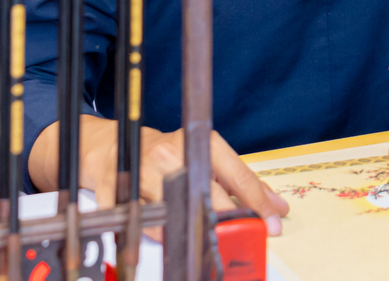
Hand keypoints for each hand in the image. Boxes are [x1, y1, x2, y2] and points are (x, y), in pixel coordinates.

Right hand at [29, 116, 288, 236]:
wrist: (113, 146)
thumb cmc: (165, 154)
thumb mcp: (206, 158)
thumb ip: (240, 182)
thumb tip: (276, 206)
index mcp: (199, 144)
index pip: (237, 176)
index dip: (257, 203)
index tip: (273, 223)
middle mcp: (171, 155)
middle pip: (207, 195)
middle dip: (229, 222)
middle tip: (242, 239)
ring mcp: (141, 172)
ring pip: (172, 211)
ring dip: (190, 233)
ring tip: (205, 244)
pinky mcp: (114, 189)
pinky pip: (139, 222)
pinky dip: (154, 235)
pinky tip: (168, 239)